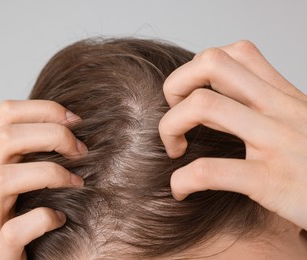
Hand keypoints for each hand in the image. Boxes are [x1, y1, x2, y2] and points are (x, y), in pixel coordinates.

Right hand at [0, 100, 85, 259]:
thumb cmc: (21, 219)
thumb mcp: (27, 181)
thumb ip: (40, 155)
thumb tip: (79, 128)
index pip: (7, 114)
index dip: (43, 109)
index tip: (76, 121)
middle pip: (6, 138)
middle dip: (52, 136)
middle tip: (81, 151)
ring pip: (2, 179)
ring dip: (48, 173)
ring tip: (76, 181)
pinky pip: (13, 230)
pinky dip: (42, 220)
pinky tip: (59, 220)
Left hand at [159, 40, 306, 228]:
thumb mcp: (300, 123)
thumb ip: (265, 107)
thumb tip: (219, 101)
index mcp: (283, 96)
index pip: (234, 53)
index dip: (198, 70)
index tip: (190, 98)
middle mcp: (280, 109)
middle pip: (211, 63)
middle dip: (175, 86)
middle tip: (174, 116)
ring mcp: (276, 142)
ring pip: (203, 105)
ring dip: (170, 126)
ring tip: (173, 149)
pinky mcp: (272, 181)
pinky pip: (208, 171)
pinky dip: (182, 180)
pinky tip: (180, 190)